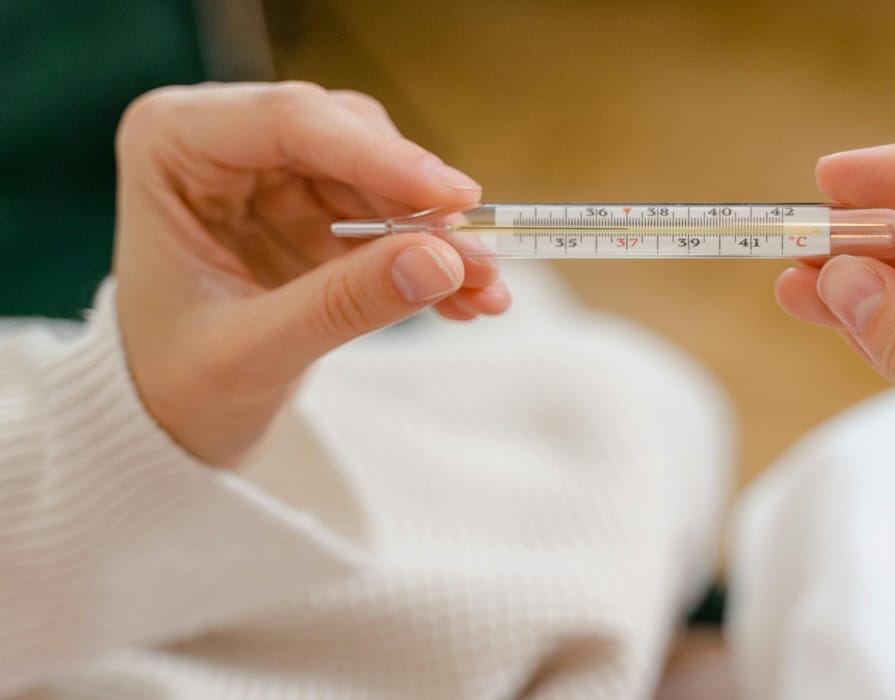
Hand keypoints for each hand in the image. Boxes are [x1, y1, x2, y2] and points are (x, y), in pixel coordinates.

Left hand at [113, 82, 509, 466]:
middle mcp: (224, 141)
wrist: (163, 421)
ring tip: (485, 290)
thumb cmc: (174, 384)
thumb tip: (445, 262)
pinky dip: (429, 258)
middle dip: (419, 202)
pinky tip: (468, 299)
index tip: (455, 200)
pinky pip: (391, 217)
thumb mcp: (252, 353)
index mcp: (170, 146)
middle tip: (481, 260)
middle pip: (348, 138)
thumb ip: (343, 305)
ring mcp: (274, 173)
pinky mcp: (315, 209)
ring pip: (382, 176)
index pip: (289, 122)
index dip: (380, 156)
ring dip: (437, 234)